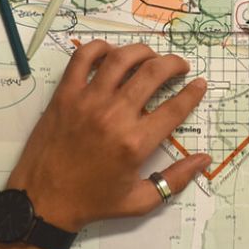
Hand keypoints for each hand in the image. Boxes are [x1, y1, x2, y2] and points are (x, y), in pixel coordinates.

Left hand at [3, 41, 210, 231]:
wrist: (44, 200)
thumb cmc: (92, 201)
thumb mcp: (139, 201)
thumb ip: (175, 180)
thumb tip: (204, 160)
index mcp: (135, 143)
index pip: (175, 108)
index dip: (193, 92)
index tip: (199, 83)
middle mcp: (114, 115)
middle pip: (153, 73)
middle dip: (174, 64)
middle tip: (180, 66)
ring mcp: (87, 101)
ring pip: (121, 58)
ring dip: (142, 51)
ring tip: (151, 56)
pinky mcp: (65, 94)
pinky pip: (82, 58)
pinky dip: (99, 47)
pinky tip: (110, 52)